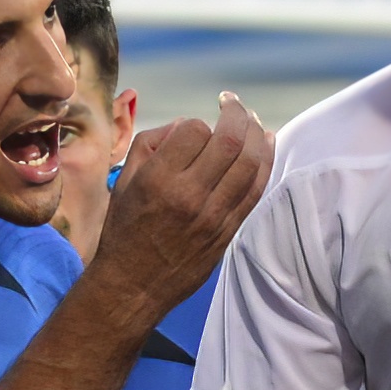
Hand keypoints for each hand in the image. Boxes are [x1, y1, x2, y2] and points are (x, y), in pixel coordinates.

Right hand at [85, 95, 274, 315]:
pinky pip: (256, 190)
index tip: (192, 129)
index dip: (197, 122)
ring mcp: (215, 215)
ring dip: (256, 134)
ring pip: (250, 164)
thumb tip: (185, 126)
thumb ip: (151, 144)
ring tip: (253, 120)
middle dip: (236, 114)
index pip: (194, 131)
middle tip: (233, 104)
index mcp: (159, 180)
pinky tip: (266, 142)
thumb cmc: (125, 230)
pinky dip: (266, 162)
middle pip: (230, 141)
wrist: (134, 285)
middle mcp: (190, 195)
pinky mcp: (229, 231)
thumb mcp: (124, 181)